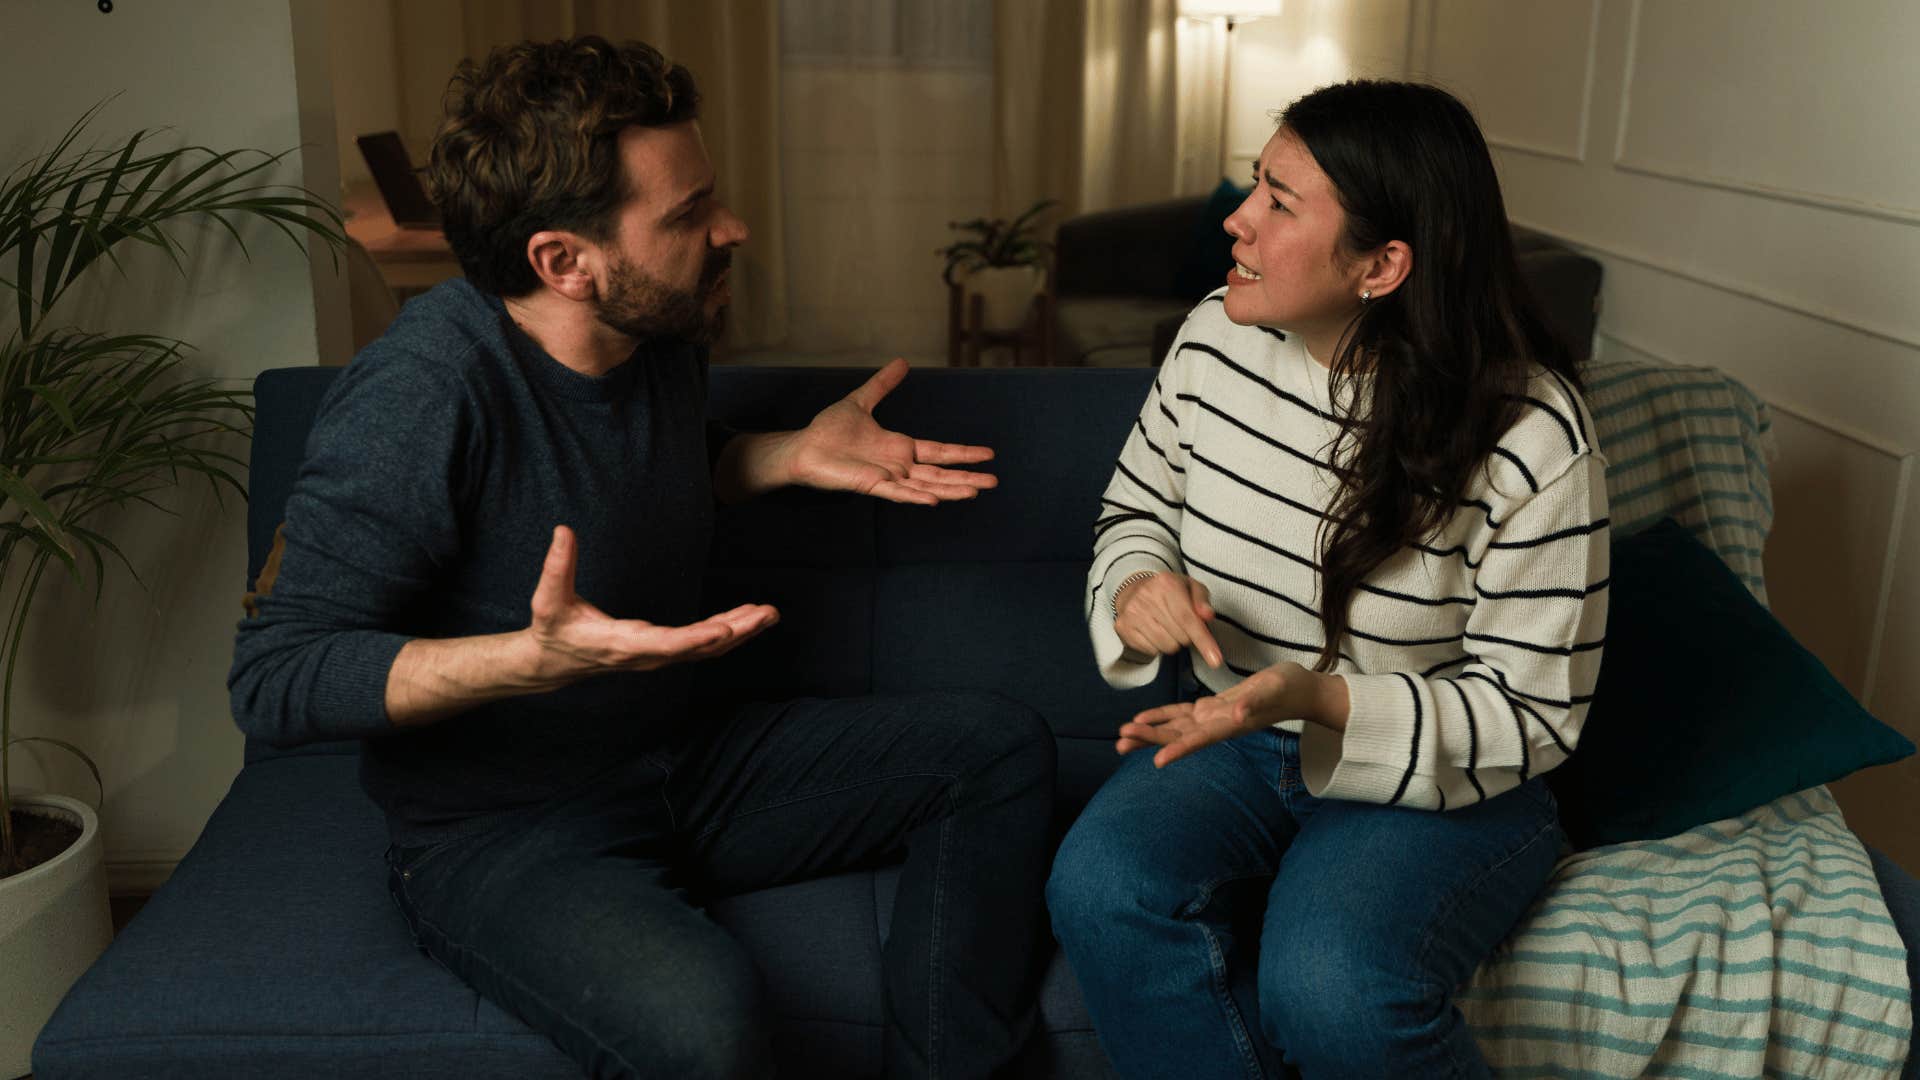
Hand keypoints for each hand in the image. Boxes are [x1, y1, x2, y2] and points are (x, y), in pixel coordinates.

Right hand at [525, 526, 777, 680]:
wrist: (554, 662)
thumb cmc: (553, 628)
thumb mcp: (547, 598)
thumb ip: (557, 566)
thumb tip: (563, 530)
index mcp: (622, 643)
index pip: (666, 644)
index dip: (696, 639)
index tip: (725, 630)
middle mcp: (646, 655)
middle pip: (699, 648)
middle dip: (735, 631)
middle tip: (766, 614)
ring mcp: (658, 657)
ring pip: (707, 649)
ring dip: (740, 631)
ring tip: (770, 613)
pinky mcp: (664, 653)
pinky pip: (703, 646)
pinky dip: (730, 633)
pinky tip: (750, 619)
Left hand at [784, 358, 997, 504]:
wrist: (802, 447)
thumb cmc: (828, 430)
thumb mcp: (860, 401)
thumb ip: (882, 384)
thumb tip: (902, 362)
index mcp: (899, 448)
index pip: (938, 451)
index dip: (963, 452)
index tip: (988, 453)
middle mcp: (898, 465)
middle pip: (940, 473)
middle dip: (967, 476)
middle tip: (994, 480)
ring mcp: (886, 477)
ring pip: (925, 486)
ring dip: (950, 489)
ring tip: (975, 491)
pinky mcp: (870, 485)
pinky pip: (897, 493)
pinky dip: (915, 496)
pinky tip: (934, 500)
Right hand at [1113, 571, 1222, 668]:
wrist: (1134, 589)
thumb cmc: (1169, 591)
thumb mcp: (1191, 587)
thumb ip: (1202, 600)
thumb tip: (1207, 615)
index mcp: (1166, 584)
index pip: (1188, 619)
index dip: (1203, 641)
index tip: (1215, 660)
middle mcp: (1146, 597)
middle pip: (1180, 637)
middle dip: (1187, 636)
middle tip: (1180, 624)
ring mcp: (1132, 612)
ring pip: (1166, 646)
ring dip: (1173, 641)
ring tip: (1166, 627)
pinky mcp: (1123, 627)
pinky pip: (1151, 650)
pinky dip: (1157, 645)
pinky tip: (1153, 631)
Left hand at [1117, 661, 1323, 766]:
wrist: (1299, 689)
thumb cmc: (1289, 688)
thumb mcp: (1274, 689)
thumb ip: (1255, 703)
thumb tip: (1236, 716)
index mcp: (1230, 725)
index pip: (1200, 739)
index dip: (1180, 749)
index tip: (1158, 761)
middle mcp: (1217, 726)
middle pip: (1178, 736)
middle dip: (1150, 739)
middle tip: (1120, 742)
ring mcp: (1213, 717)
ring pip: (1174, 727)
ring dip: (1149, 731)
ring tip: (1121, 736)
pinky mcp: (1212, 707)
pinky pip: (1181, 713)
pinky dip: (1161, 715)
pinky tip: (1141, 719)